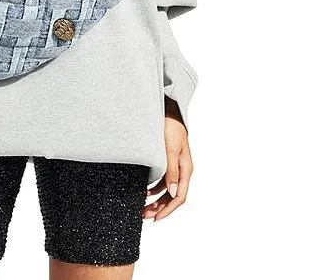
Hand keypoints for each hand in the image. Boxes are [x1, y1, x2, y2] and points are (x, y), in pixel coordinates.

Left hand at [142, 97, 193, 221]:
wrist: (169, 110)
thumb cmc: (171, 127)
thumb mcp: (169, 149)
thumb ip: (171, 171)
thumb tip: (172, 194)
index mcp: (186, 170)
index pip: (179, 197)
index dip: (168, 210)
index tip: (155, 219)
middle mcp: (182, 170)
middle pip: (173, 197)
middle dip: (160, 208)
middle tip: (144, 216)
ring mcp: (176, 166)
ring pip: (167, 190)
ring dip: (156, 200)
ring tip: (143, 207)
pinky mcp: (168, 161)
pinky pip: (163, 181)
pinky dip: (154, 188)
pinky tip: (144, 191)